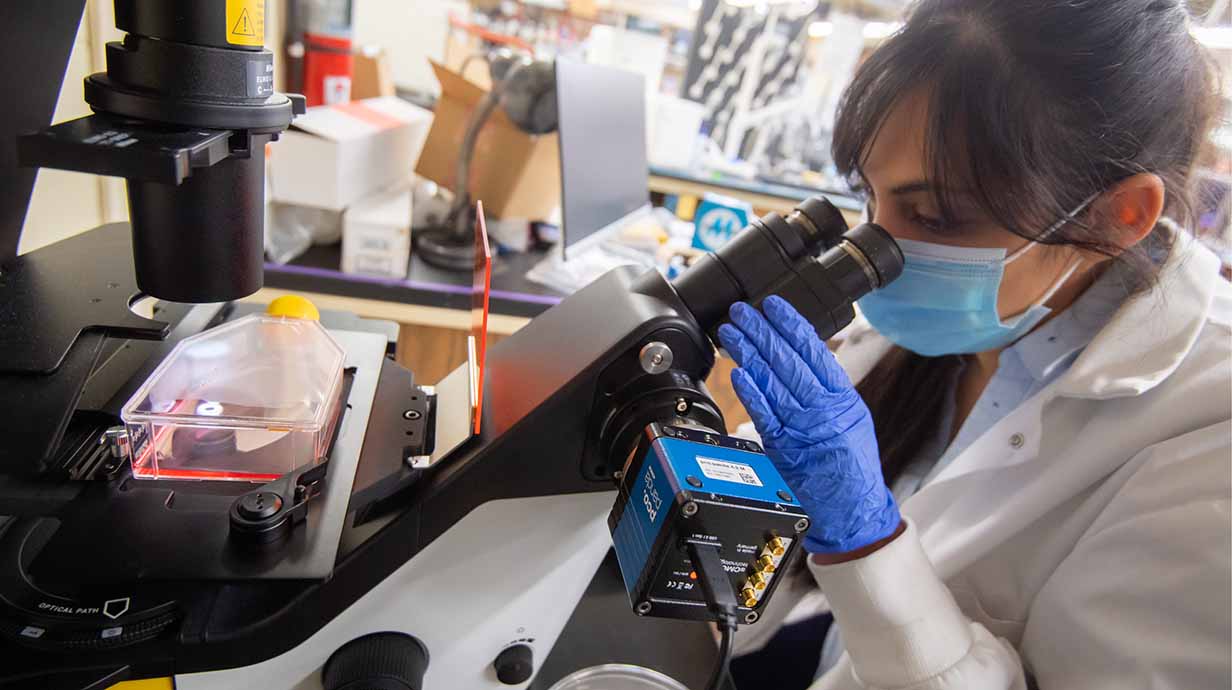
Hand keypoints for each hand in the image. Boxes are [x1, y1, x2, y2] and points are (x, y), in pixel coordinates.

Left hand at [717, 296, 900, 554]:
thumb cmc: (851, 466)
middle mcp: (825, 409)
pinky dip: (752, 391)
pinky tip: (738, 373)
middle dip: (762, 332)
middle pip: (789, 361)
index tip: (773, 305)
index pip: (815, 351)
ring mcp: (805, 428)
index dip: (792, 324)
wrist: (855, 512)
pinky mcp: (787, 448)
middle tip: (741, 312)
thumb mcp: (850, 419)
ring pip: (773, 381)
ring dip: (749, 353)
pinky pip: (766, 414)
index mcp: (843, 397)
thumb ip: (826, 390)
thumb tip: (797, 358)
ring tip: (730, 333)